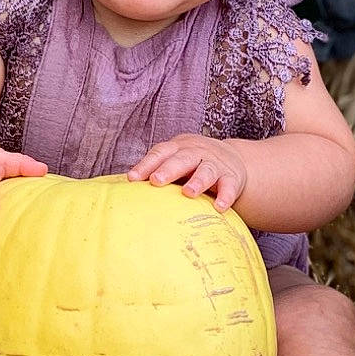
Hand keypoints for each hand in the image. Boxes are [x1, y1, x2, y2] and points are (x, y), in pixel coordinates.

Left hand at [128, 136, 247, 211]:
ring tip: (188, 193)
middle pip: (182, 159)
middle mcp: (196, 153)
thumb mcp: (175, 162)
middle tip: (156, 180)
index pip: (160, 153)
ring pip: (206, 170)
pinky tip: (219, 207)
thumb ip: (155, 172)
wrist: (232, 159)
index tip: (132, 179)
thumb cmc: (192, 165)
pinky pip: (229, 186)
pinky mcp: (232, 177)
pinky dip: (225, 196)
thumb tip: (121, 191)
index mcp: (178, 148)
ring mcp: (215, 164)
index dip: (146, 164)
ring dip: (198, 181)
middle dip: (169, 169)